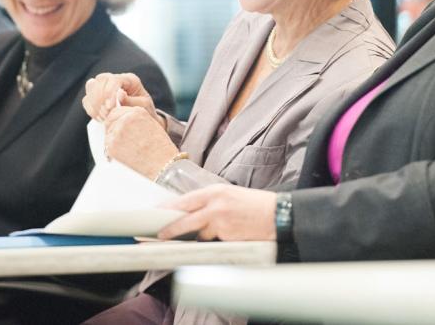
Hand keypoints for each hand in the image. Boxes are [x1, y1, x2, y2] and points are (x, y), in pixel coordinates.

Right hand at [83, 72, 165, 128]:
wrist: (142, 119)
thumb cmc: (145, 111)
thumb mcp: (144, 107)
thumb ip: (132, 101)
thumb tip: (120, 94)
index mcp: (130, 79)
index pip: (114, 79)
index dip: (109, 91)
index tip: (111, 107)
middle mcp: (116, 79)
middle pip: (100, 80)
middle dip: (101, 98)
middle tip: (107, 113)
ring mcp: (105, 87)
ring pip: (90, 87)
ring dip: (95, 104)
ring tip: (105, 117)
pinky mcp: (98, 97)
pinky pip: (87, 99)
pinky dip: (91, 110)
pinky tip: (100, 118)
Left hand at [103, 105, 178, 178]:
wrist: (164, 164)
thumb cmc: (160, 148)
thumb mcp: (150, 125)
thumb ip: (135, 119)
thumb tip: (119, 121)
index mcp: (137, 111)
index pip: (117, 111)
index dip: (117, 119)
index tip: (120, 128)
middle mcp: (126, 118)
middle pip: (109, 119)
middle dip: (112, 127)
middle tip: (120, 140)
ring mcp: (117, 132)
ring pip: (108, 133)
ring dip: (113, 139)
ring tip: (128, 150)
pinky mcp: (112, 145)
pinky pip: (106, 145)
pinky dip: (112, 151)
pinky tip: (125, 155)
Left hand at [157, 184, 275, 241]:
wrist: (278, 215)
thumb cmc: (256, 205)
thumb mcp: (231, 195)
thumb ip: (211, 202)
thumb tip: (192, 213)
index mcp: (215, 191)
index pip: (185, 201)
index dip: (169, 209)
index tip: (156, 214)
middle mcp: (215, 204)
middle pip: (184, 220)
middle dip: (170, 230)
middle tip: (158, 236)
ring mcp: (220, 221)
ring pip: (199, 234)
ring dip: (198, 237)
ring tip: (202, 237)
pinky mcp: (227, 236)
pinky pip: (214, 242)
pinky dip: (215, 242)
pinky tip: (224, 238)